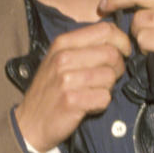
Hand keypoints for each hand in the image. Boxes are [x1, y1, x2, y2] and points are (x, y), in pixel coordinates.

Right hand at [15, 20, 131, 152]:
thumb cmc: (51, 90)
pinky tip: (88, 105)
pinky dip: (101, 104)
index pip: (105, 30)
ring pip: (110, 76)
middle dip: (118, 67)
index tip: (123, 53)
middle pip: (112, 53)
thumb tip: (119, 42)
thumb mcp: (59, 60)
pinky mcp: (72, 101)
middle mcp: (63, 58)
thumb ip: (85, 47)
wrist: (30, 123)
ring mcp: (66, 79)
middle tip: (108, 79)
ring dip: (108, 88)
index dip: (122, 41)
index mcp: (62, 43)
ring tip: (92, 93)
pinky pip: (105, 97)